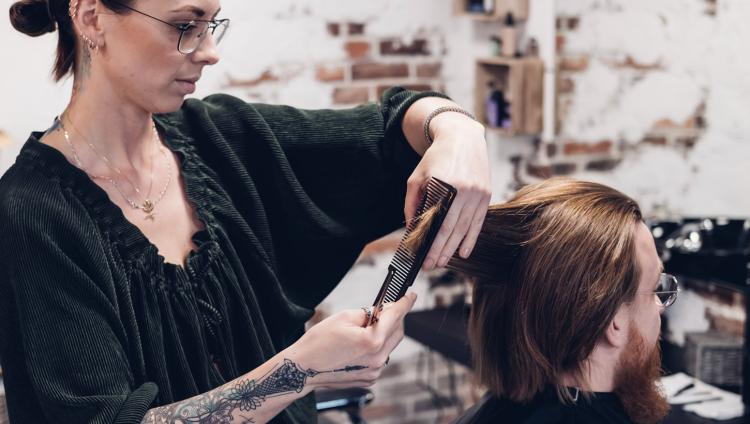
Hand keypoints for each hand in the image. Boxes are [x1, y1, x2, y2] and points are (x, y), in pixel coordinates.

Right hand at [283, 292, 417, 391]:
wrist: (302, 369)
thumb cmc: (318, 342)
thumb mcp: (343, 317)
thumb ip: (367, 313)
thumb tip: (381, 312)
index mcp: (372, 340)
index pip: (396, 316)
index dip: (405, 303)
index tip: (411, 296)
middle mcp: (377, 358)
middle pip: (397, 332)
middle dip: (394, 318)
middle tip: (383, 310)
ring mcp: (374, 371)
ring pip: (389, 346)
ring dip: (383, 334)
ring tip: (363, 330)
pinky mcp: (369, 379)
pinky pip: (380, 358)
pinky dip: (375, 348)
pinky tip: (358, 346)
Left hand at [406, 113, 490, 268]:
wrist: (462, 138)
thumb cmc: (436, 158)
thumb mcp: (417, 178)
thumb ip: (412, 203)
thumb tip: (411, 229)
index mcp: (444, 185)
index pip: (436, 222)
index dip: (430, 244)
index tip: (422, 258)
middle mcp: (464, 191)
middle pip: (451, 229)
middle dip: (441, 251)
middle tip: (431, 265)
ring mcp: (478, 193)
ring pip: (465, 228)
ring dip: (454, 248)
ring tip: (443, 261)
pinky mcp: (486, 194)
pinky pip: (478, 222)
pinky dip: (470, 239)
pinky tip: (463, 252)